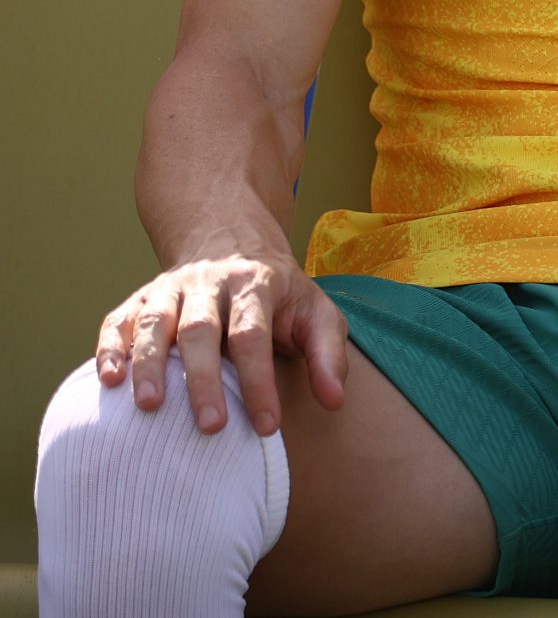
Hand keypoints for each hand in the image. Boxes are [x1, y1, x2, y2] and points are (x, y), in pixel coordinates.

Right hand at [96, 251, 348, 435]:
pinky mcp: (142, 298)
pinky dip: (109, 348)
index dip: (260, 382)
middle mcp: (210, 282)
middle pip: (202, 329)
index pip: (254, 336)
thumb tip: (334, 400)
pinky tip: (109, 380)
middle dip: (204, 379)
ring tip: (148, 406)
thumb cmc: (280, 296)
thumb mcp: (317, 313)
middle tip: (210, 426)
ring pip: (156, 322)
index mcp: (256, 285)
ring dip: (149, 364)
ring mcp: (171, 288)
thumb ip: (328, 354)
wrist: (234, 243)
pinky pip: (119, 320)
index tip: (266, 427)